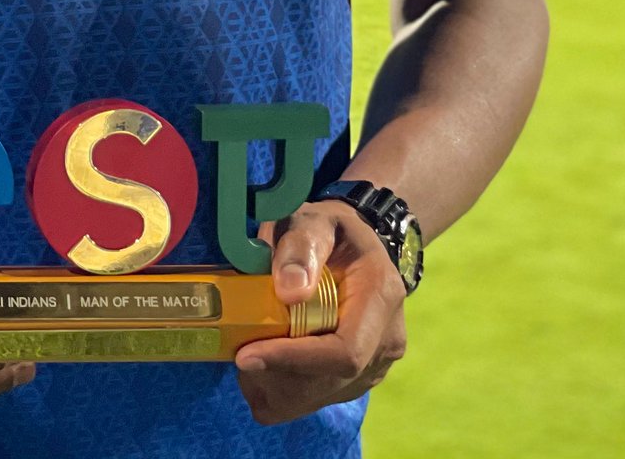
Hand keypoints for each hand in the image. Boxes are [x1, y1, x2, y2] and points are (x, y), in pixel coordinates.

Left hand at [233, 199, 408, 425]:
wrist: (355, 248)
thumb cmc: (329, 231)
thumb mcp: (313, 221)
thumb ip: (300, 247)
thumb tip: (289, 291)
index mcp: (381, 296)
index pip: (345, 351)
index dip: (293, 360)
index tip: (245, 355)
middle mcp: (387, 341)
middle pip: (327, 382)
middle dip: (274, 374)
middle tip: (238, 348)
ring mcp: (375, 367)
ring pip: (316, 399)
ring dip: (274, 385)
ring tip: (251, 348)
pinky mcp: (358, 381)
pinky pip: (313, 402)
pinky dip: (282, 391)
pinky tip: (268, 360)